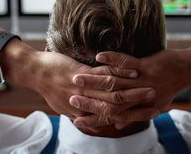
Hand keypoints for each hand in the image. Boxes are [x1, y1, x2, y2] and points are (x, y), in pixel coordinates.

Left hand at [0, 29, 156, 119]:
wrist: (34, 71)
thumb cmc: (49, 86)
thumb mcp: (63, 104)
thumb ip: (78, 110)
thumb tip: (88, 116)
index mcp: (80, 112)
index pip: (109, 118)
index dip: (129, 118)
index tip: (147, 116)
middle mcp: (84, 103)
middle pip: (115, 108)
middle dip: (137, 108)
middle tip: (156, 106)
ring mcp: (83, 88)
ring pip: (112, 93)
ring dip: (133, 92)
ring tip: (150, 90)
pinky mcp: (81, 73)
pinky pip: (103, 74)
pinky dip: (120, 73)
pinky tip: (134, 72)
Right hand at [70, 28, 190, 126]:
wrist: (188, 71)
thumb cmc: (169, 87)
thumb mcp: (153, 105)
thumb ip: (135, 114)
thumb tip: (119, 125)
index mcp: (138, 107)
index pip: (111, 115)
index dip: (92, 116)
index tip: (75, 116)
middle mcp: (138, 97)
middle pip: (108, 100)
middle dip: (87, 98)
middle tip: (69, 96)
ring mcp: (142, 82)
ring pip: (113, 82)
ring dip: (93, 79)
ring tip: (76, 76)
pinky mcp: (147, 67)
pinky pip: (126, 63)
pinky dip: (112, 59)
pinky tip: (99, 56)